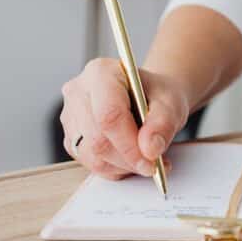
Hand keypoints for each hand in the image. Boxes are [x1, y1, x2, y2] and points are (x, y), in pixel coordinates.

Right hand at [59, 59, 188, 179]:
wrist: (149, 96)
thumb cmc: (157, 94)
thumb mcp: (171, 103)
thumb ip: (163, 124)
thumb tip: (150, 149)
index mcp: (101, 73)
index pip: (108, 115)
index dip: (129, 145)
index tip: (151, 161)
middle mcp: (78, 92)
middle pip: (98, 139)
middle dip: (129, 159)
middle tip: (155, 164)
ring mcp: (70, 116)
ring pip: (91, 156)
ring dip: (122, 166)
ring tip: (146, 158)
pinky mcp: (70, 137)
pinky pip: (89, 163)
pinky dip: (114, 168)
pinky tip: (131, 158)